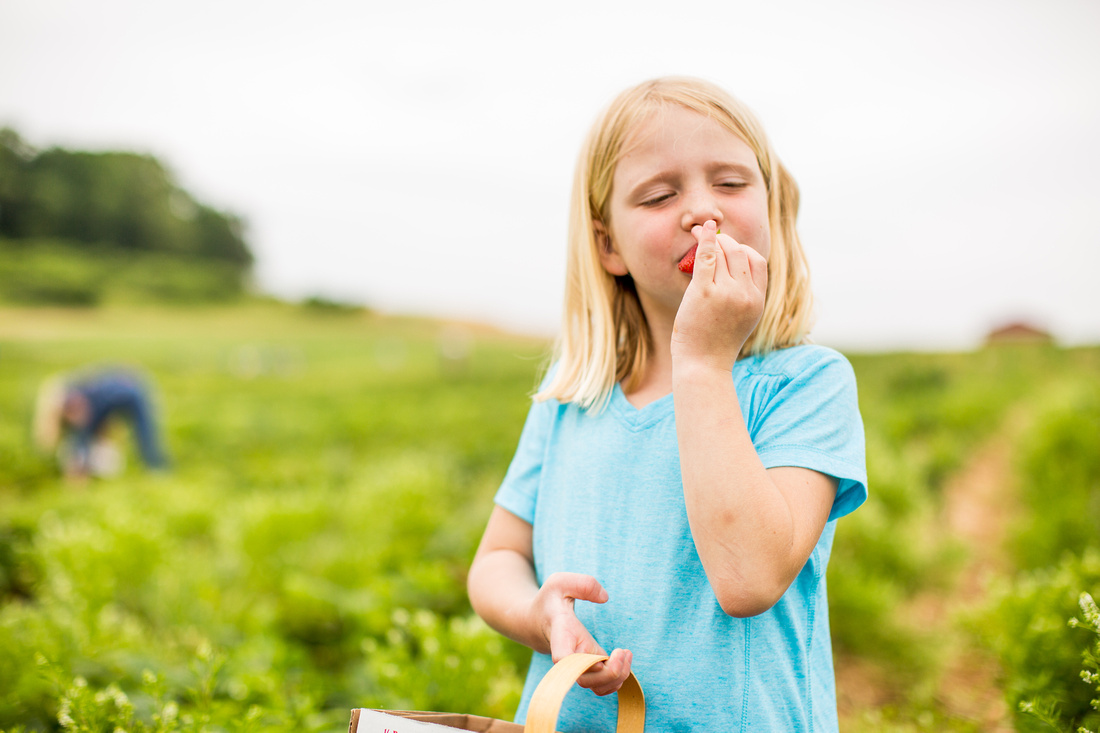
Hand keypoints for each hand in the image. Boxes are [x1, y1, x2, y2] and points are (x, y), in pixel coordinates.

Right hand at [532, 572, 633, 695]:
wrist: (536, 621)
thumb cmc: (549, 601)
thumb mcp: (560, 582)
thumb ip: (583, 584)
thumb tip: (604, 598)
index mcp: (561, 635)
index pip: (563, 659)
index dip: (580, 665)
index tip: (599, 657)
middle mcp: (569, 655)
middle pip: (585, 680)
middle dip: (610, 673)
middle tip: (623, 651)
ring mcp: (578, 665)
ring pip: (596, 687)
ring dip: (617, 677)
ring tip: (626, 654)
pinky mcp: (588, 667)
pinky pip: (601, 686)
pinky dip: (616, 680)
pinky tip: (624, 661)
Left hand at [672, 219, 767, 368]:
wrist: (703, 367)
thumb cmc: (715, 345)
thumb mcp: (740, 320)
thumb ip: (742, 296)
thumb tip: (731, 270)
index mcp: (757, 301)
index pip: (757, 261)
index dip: (742, 249)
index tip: (727, 247)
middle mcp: (745, 294)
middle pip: (740, 252)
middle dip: (725, 239)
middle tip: (709, 234)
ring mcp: (726, 293)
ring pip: (722, 252)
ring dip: (711, 238)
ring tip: (697, 232)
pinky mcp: (704, 293)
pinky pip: (707, 257)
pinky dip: (704, 239)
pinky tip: (699, 231)